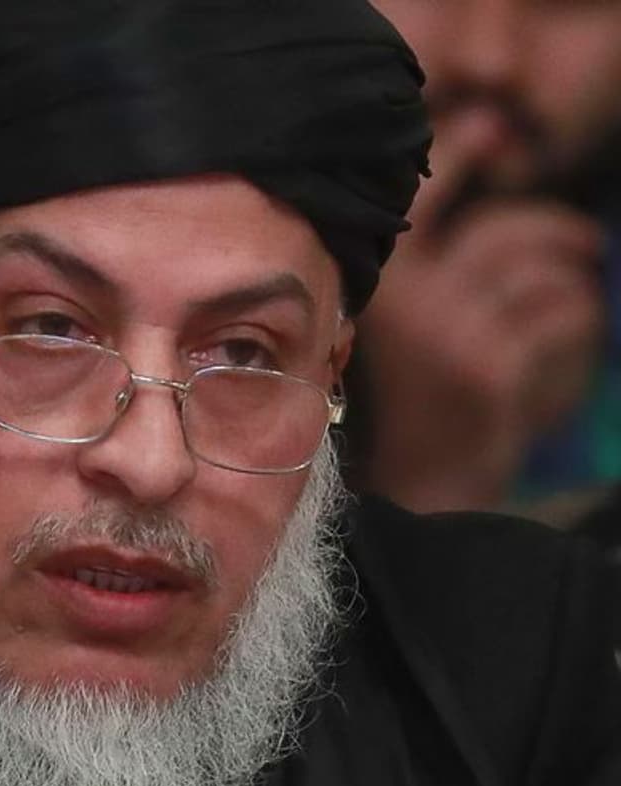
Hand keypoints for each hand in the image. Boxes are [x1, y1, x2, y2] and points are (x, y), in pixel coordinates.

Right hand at [358, 114, 604, 511]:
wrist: (421, 483)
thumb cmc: (425, 389)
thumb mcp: (415, 308)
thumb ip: (441, 233)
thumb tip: (486, 125)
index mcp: (379, 278)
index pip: (430, 186)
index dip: (469, 147)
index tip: (498, 135)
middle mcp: (406, 297)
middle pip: (511, 232)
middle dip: (560, 236)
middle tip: (583, 247)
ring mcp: (448, 331)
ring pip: (548, 274)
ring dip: (571, 291)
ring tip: (565, 310)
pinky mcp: (489, 365)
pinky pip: (566, 316)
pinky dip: (577, 334)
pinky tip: (555, 361)